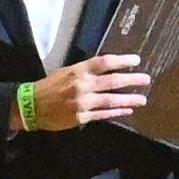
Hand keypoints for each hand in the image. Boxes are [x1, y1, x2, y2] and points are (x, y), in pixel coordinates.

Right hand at [21, 52, 153, 132]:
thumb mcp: (67, 71)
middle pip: (112, 81)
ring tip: (143, 99)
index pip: (104, 62)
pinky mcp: (80, 117)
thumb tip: (108, 69)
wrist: (32, 106)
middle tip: (146, 80)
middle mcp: (82, 85)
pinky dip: (116, 113)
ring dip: (129, 100)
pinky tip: (127, 111)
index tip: (136, 61)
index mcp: (78, 70)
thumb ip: (86, 71)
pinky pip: (103, 115)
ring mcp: (82, 103)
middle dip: (132, 80)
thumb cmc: (51, 86)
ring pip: (110, 101)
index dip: (122, 61)